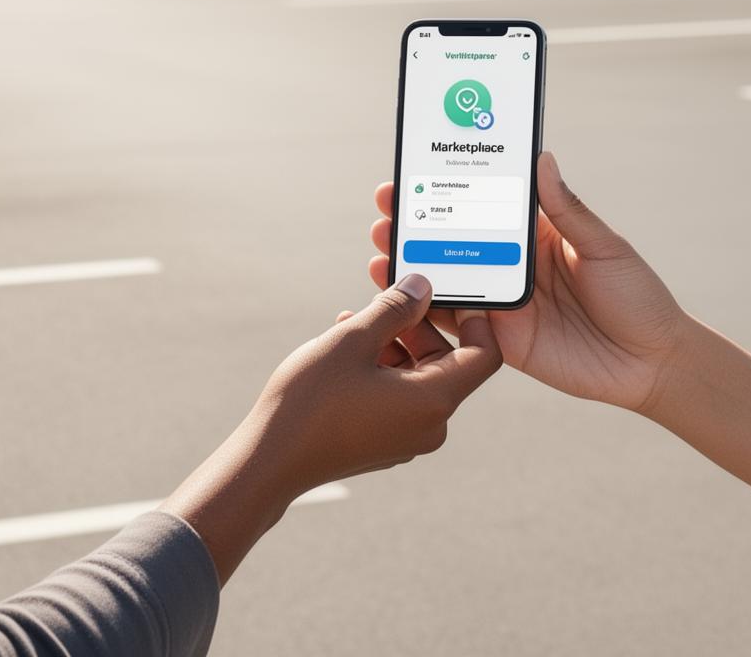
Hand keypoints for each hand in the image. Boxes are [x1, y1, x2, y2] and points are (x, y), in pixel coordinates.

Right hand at [253, 275, 500, 491]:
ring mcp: (406, 439)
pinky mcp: (384, 444)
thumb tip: (422, 287)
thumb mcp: (353, 340)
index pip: (483, 355)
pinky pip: (397, 397)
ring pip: (417, 377)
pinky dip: (381, 368)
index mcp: (433, 401)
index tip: (451, 292)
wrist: (267, 463)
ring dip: (393, 343)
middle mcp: (430, 426)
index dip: (474, 319)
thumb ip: (395, 309)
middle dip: (418, 325)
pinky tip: (346, 348)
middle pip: (447, 363)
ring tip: (354, 320)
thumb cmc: (310, 401)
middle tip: (388, 296)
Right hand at [369, 152, 690, 412]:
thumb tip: (542, 159)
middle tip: (387, 210)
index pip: (487, 203)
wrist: (652, 364)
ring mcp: (506, 303)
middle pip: (458, 239)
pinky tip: (402, 297)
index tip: (418, 171)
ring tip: (382, 248)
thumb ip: (568, 210)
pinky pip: (459, 325)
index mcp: (540, 235)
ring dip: (414, 264)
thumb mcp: (606, 247)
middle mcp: (516, 265)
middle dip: (419, 223)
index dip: (453, 187)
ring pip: (450, 279)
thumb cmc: (638, 297)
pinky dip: (428, 312)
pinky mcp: (502, 341)